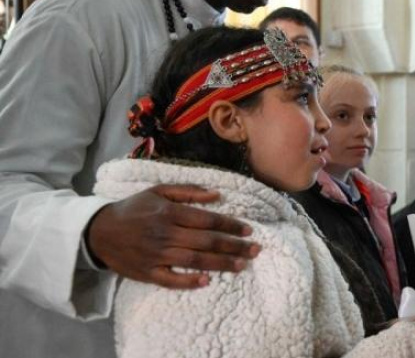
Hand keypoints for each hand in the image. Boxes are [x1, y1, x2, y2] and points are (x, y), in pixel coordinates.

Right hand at [87, 184, 260, 288]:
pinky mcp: (147, 273)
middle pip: (206, 242)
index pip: (207, 220)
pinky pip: (171, 280)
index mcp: (169, 213)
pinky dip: (189, 282)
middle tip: (256, 250)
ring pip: (195, 261)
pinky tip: (207, 281)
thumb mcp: (158, 191)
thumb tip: (217, 194)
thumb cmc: (134, 208)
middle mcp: (165, 234)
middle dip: (234, 246)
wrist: (98, 231)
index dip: (230, 225)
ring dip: (221, 264)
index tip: (248, 230)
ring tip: (242, 265)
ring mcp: (156, 255)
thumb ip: (189, 191)